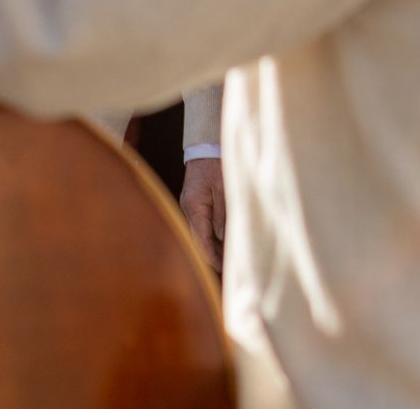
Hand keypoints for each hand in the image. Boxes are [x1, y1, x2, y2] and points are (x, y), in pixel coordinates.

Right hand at [179, 158, 225, 272]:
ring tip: (230, 264)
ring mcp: (191, 207)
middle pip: (199, 240)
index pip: (201, 238)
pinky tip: (225, 246)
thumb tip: (224, 239)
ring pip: (201, 235)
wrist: (206, 147)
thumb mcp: (225, 190)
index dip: (211, 256)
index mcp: (194, 205)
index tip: (222, 269)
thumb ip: (224, 215)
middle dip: (213, 256)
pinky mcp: (196, 205)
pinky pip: (204, 226)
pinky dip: (213, 237)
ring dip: (214, 248)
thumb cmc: (217, 165)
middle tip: (229, 272)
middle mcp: (189, 209)